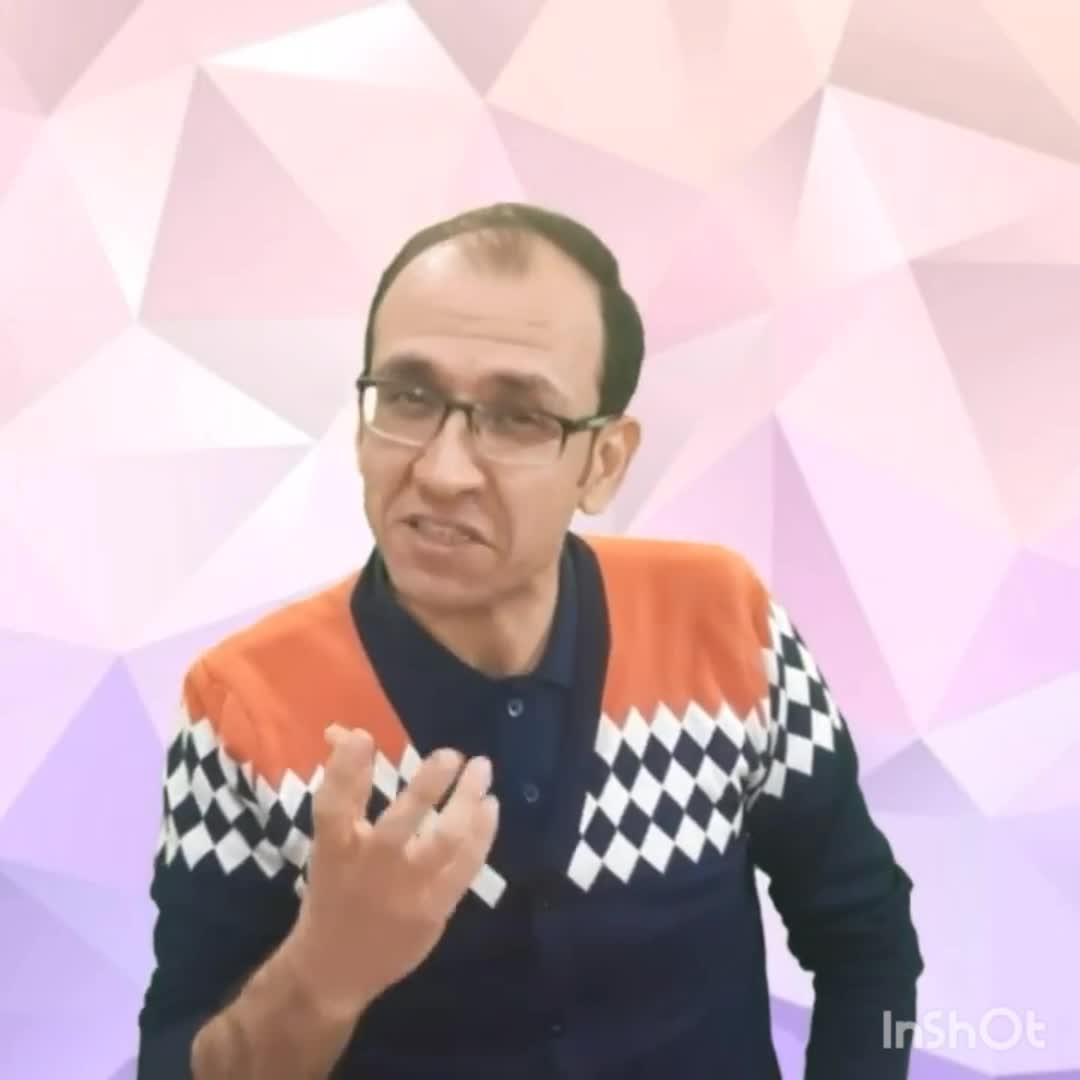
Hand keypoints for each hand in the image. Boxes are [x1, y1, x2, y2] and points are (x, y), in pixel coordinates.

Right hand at [286, 725, 498, 1018]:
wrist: (335, 970)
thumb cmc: (334, 889)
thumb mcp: (327, 840)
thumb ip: (343, 785)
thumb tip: (344, 730)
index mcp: (334, 848)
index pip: (333, 805)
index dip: (344, 770)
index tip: (363, 736)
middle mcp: (370, 868)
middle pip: (400, 824)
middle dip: (426, 788)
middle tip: (451, 754)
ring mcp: (406, 892)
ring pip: (443, 843)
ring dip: (467, 802)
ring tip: (481, 770)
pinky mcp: (434, 910)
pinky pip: (465, 867)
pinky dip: (482, 834)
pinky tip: (491, 807)